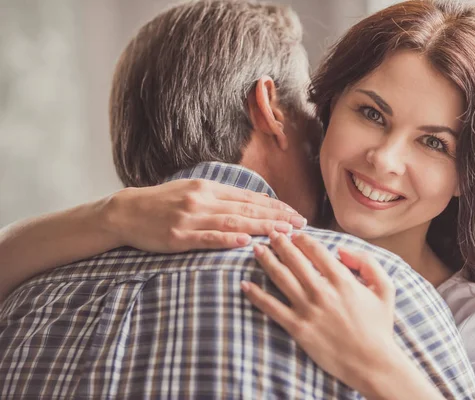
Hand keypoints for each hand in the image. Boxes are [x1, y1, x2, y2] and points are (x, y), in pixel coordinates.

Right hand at [102, 179, 306, 251]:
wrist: (127, 211)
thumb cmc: (163, 203)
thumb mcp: (193, 191)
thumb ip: (220, 197)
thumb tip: (251, 204)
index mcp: (209, 188)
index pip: (249, 198)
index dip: (275, 206)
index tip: (295, 214)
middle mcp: (203, 200)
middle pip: (247, 209)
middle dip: (277, 217)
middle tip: (300, 224)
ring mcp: (190, 218)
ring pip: (232, 222)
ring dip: (261, 228)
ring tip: (284, 233)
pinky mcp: (179, 236)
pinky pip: (207, 238)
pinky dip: (228, 240)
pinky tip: (246, 243)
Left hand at [241, 232, 397, 394]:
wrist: (372, 362)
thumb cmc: (379, 325)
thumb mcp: (385, 288)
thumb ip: (367, 262)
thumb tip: (340, 249)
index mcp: (343, 280)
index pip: (316, 250)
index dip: (302, 239)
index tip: (294, 233)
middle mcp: (322, 291)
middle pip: (294, 260)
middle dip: (280, 243)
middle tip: (270, 234)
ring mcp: (308, 310)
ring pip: (281, 278)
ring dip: (266, 261)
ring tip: (257, 250)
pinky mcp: (298, 328)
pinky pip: (272, 308)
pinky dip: (256, 295)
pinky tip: (245, 285)